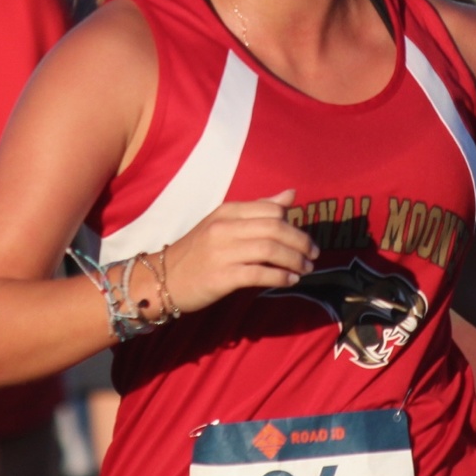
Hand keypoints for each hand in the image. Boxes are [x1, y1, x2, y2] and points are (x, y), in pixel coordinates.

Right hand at [156, 189, 317, 313]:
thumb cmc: (197, 252)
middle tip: (313, 256)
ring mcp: (222, 252)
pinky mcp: (222, 277)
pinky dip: (280, 277)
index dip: (294, 225)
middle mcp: (225, 228)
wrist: (162, 279)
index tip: (305, 240)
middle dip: (301, 243)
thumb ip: (258, 209)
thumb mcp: (223, 223)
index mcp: (227, 211)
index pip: (271, 210)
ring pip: (271, 250)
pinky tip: (290, 281)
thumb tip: (291, 194)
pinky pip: (260, 273)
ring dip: (295, 261)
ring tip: (305, 270)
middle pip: (276, 229)